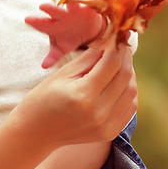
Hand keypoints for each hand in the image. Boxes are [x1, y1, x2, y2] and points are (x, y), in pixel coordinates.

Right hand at [13, 44, 136, 146]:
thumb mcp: (62, 74)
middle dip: (125, 57)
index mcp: (83, 94)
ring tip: (119, 64)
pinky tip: (119, 83)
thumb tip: (110, 42)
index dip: (117, 46)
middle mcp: (98, 111)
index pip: (111, 63)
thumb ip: (89, 58)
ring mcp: (106, 124)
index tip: (117, 36)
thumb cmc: (43, 98)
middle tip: (121, 46)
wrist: (36, 132)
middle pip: (125, 77)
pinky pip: (130, 108)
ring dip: (129, 74)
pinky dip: (128, 92)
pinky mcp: (110, 132)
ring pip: (131, 92)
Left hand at [25, 2, 105, 67]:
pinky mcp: (87, 5)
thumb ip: (53, 56)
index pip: (42, 24)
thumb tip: (44, 66)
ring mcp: (74, 9)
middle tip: (43, 6)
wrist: (88, 30)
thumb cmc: (70, 37)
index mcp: (53, 25)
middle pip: (54, 11)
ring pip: (70, 2)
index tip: (27, 19)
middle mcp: (61, 15)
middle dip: (49, 8)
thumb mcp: (62, 48)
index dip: (36, 22)